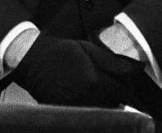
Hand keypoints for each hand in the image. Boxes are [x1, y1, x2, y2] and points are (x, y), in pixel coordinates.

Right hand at [13, 34, 141, 106]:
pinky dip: (91, 106)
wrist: (30, 61)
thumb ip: (109, 60)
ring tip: (96, 87)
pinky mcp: (68, 111)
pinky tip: (84, 93)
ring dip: (105, 101)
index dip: (125, 85)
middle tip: (108, 81)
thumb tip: (131, 70)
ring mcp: (77, 107)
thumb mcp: (85, 47)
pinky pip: (89, 113)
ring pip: (103, 110)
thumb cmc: (57, 52)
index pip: (123, 92)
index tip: (120, 79)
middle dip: (115, 94)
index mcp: (94, 81)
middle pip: (116, 105)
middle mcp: (87, 98)